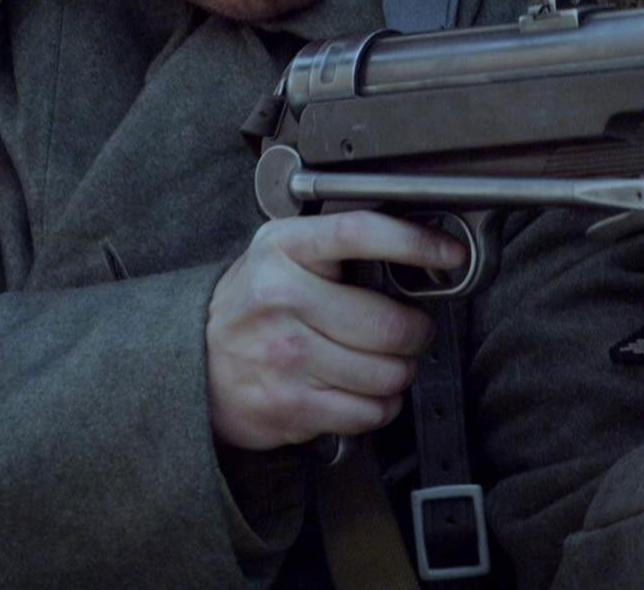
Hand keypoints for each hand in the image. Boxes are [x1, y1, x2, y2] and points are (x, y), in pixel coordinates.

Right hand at [205, 212, 466, 449]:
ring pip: (386, 373)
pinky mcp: (290, 404)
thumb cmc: (254, 303)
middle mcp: (281, 298)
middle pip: (389, 324)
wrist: (194, 361)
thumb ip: (338, 244)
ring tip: (384, 362)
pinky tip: (365, 391)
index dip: (414, 242)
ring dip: (400, 372)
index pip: (360, 232)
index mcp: (284, 248)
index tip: (449, 253)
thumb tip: (420, 250)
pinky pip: (368, 411)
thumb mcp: (282, 252)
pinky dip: (380, 406)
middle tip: (409, 330)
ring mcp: (285, 355)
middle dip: (416, 332)